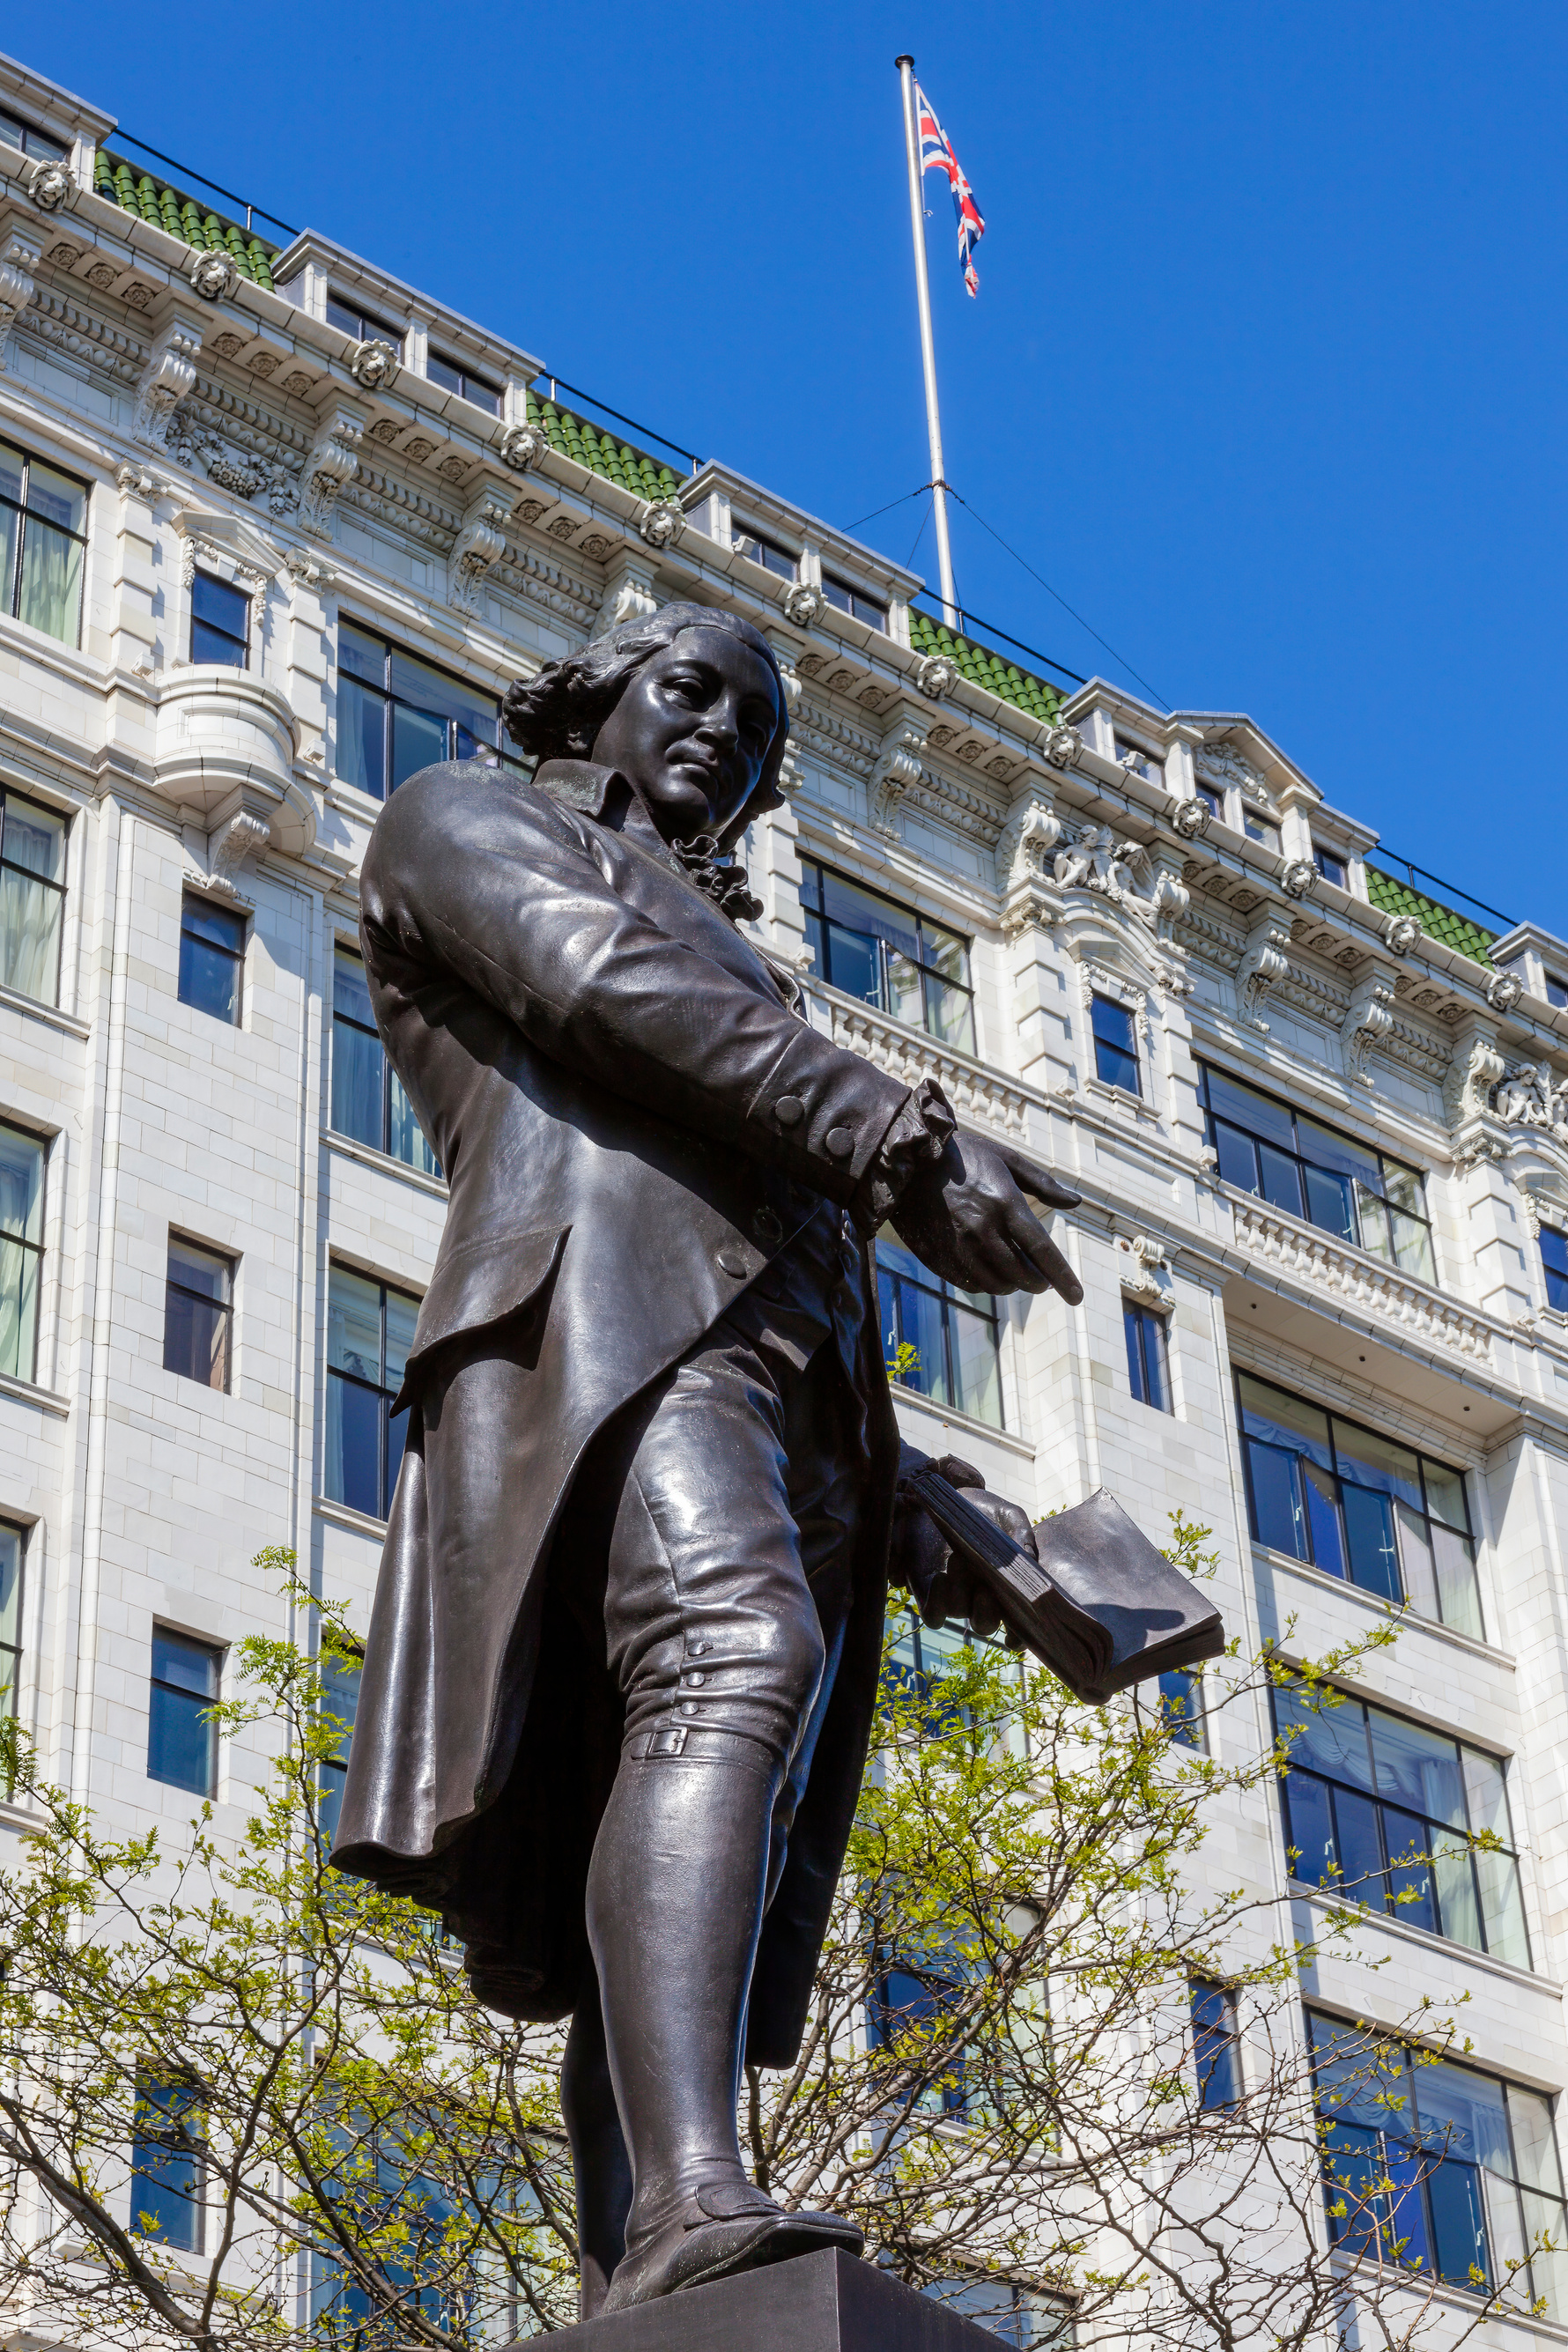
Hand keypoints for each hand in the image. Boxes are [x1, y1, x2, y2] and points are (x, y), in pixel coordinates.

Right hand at [890, 1132, 1082, 1301]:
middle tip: (1042, 1280)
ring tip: (1016, 1275)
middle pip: (1023, 1275)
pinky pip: (972, 1284)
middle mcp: (984, 1230)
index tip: (1077, 1297)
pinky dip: (987, 1283)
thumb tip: (1075, 1202)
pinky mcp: (940, 1258)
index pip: (1042, 1252)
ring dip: (1012, 1285)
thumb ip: (1043, 1183)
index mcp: (1005, 1203)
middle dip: (1039, 1283)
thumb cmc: (963, 1157)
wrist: (906, 1163)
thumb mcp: (1006, 1160)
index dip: (1063, 1277)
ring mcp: (959, 1247)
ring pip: (998, 1285)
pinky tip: (989, 1271)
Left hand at [890, 1456, 1039, 1642]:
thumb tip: (1030, 1559)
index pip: (1015, 1624)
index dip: (1019, 1636)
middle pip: (985, 1624)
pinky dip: (937, 1602)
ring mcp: (953, 1595)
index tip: (1018, 1634)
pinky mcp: (927, 1589)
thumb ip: (1022, 1534)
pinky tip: (941, 1577)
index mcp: (1005, 1586)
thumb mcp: (1008, 1515)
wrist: (948, 1495)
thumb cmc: (985, 1510)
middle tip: (987, 1589)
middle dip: (987, 1613)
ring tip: (959, 1559)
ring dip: (960, 1593)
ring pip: (959, 1613)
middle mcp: (980, 1597)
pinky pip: (932, 1613)